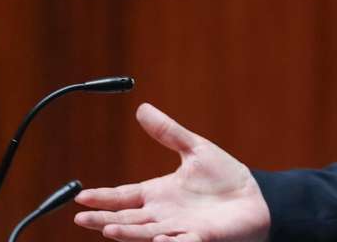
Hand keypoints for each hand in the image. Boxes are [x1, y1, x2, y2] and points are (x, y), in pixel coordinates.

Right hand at [74, 103, 270, 241]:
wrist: (255, 197)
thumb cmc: (225, 177)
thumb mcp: (194, 149)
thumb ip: (168, 132)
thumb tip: (142, 108)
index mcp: (158, 193)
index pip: (123, 197)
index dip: (102, 197)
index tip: (80, 197)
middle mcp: (163, 214)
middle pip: (126, 218)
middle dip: (103, 220)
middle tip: (80, 218)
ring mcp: (179, 228)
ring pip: (146, 233)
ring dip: (128, 233)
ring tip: (109, 230)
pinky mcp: (200, 237)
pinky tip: (158, 239)